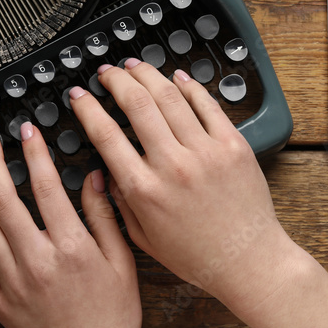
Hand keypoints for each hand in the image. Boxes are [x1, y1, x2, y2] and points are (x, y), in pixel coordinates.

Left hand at [0, 123, 153, 327]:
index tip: (27, 131)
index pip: (46, 188)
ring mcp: (13, 283)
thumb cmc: (113, 319)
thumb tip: (94, 177)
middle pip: (5, 199)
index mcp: (73, 250)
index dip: (34, 153)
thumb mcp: (122, 262)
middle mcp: (38, 263)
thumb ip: (105, 216)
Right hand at [69, 59, 297, 312]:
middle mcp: (173, 165)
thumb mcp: (143, 237)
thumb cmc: (196, 255)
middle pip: (136, 104)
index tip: (79, 96)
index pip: (106, 135)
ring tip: (134, 67)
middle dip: (115, 80)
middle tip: (106, 72)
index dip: (88, 109)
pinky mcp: (233, 145)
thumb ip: (119, 201)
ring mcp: (205, 152)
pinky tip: (176, 77)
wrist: (247, 261)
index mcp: (145, 190)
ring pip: (170, 97)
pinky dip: (189, 87)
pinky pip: (207, 105)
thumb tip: (105, 169)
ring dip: (147, 75)